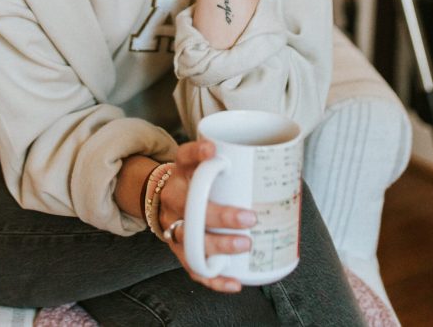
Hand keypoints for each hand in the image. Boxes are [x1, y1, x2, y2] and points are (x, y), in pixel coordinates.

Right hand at [158, 140, 256, 292]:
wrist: (162, 201)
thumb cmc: (192, 183)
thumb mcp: (199, 165)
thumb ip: (226, 163)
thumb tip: (271, 162)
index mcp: (180, 173)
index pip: (184, 158)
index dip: (196, 154)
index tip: (212, 151)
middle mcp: (173, 199)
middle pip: (191, 208)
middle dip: (221, 215)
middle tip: (250, 218)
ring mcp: (173, 226)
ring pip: (192, 240)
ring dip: (219, 246)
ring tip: (245, 245)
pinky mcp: (178, 250)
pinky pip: (194, 268)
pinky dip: (215, 279)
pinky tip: (235, 281)